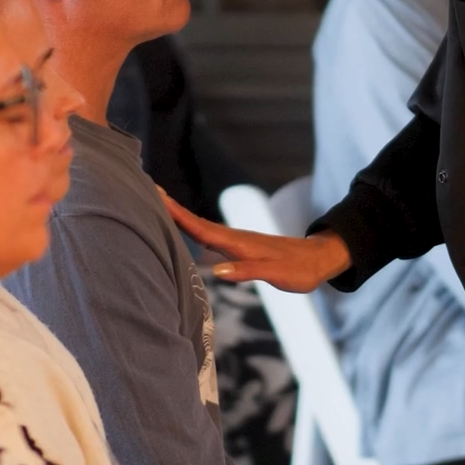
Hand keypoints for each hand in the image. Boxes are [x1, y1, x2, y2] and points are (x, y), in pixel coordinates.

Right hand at [160, 189, 351, 292]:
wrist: (318, 259)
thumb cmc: (299, 270)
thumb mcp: (276, 273)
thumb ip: (248, 271)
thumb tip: (217, 271)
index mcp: (238, 244)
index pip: (200, 228)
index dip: (178, 215)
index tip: (156, 197)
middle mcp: (233, 239)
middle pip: (196, 222)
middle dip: (171, 209)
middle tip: (146, 191)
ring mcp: (236, 242)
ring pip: (201, 228)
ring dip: (180, 217)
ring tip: (158, 206)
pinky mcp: (240, 247)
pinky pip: (210, 236)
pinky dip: (193, 229)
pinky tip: (187, 230)